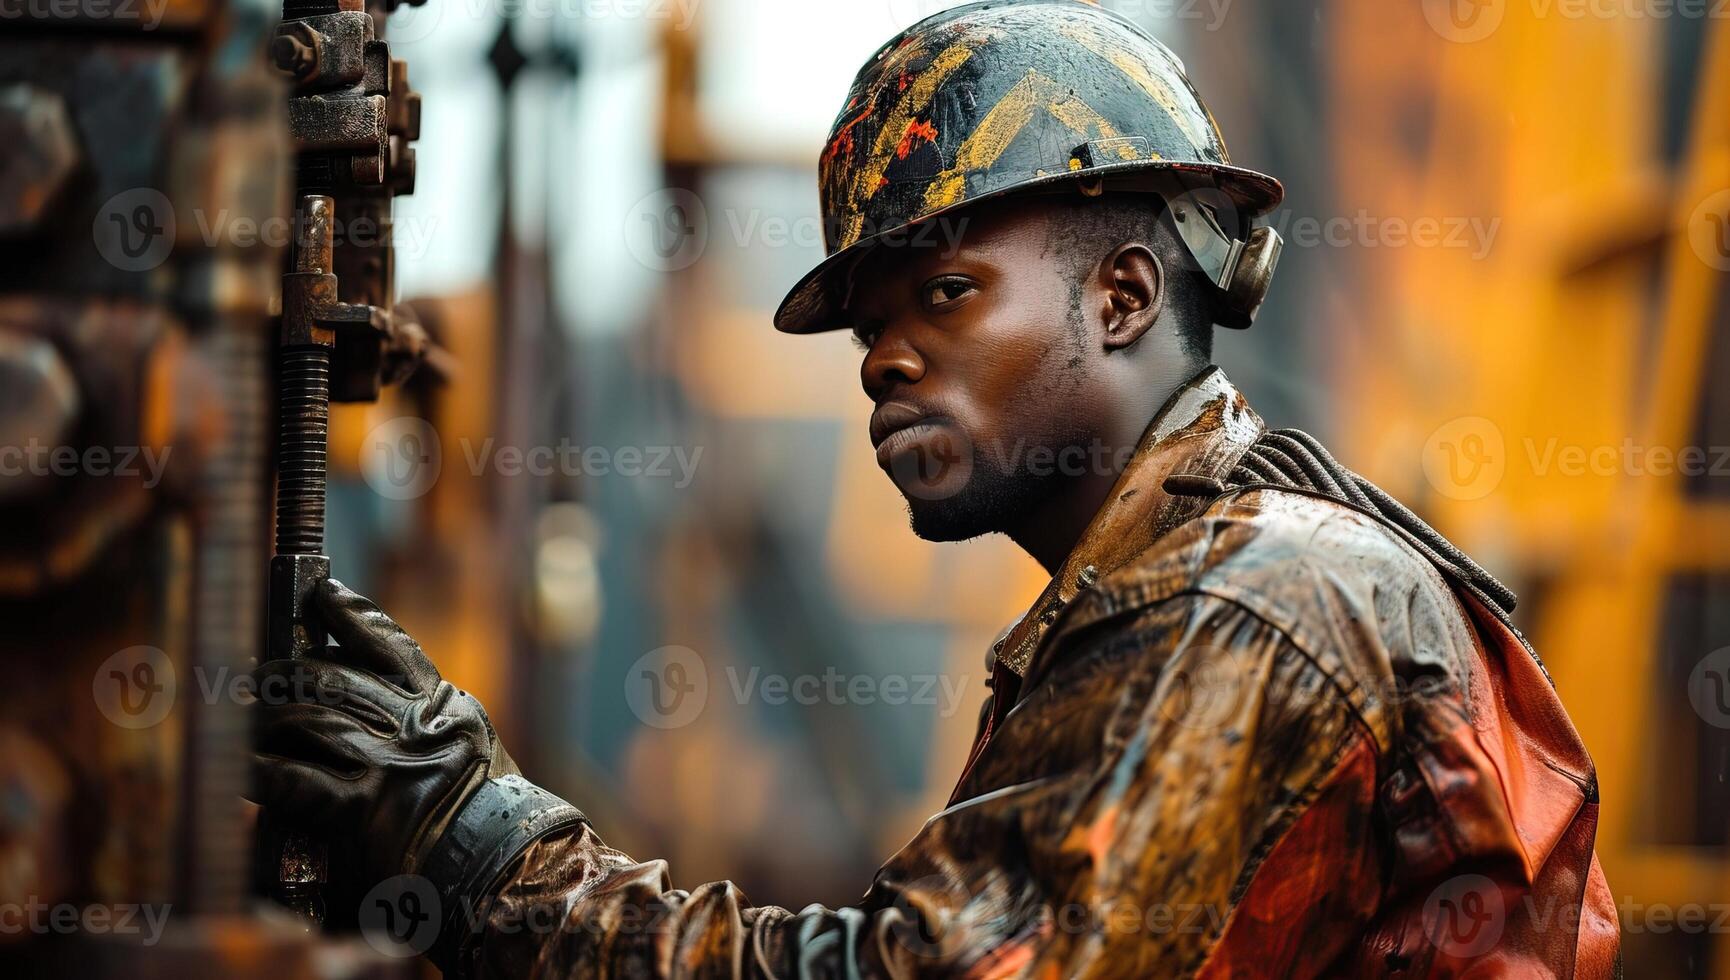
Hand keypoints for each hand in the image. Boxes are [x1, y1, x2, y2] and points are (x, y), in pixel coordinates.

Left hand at [249, 579, 517, 887]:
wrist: (504, 869)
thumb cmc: (485, 820)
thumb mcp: (470, 751)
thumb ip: (426, 723)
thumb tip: (359, 701)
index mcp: (446, 707)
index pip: (392, 645)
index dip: (352, 614)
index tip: (321, 594)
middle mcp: (418, 725)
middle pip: (334, 677)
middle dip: (284, 672)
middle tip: (253, 675)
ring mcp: (391, 764)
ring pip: (310, 719)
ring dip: (264, 719)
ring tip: (238, 718)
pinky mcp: (366, 809)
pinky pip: (297, 779)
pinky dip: (260, 771)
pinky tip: (240, 767)